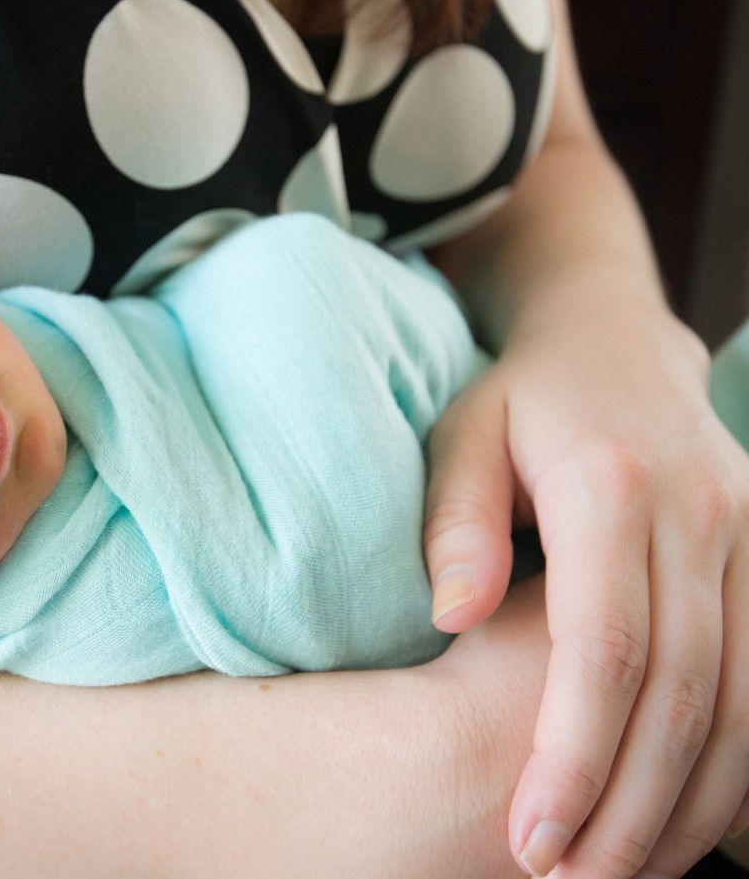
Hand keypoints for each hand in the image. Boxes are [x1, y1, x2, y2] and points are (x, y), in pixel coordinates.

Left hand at [423, 296, 748, 878]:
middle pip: (685, 693)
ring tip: (623, 874)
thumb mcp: (460, 435)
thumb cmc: (518, 402)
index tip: (531, 834)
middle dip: (630, 805)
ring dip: (693, 803)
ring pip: (747, 700)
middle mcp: (703, 515)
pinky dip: (740, 763)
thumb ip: (453, 520)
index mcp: (613, 485)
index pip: (605, 647)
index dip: (573, 753)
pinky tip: (689, 820)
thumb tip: (451, 616)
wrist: (615, 345)